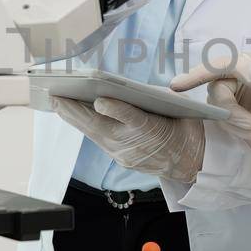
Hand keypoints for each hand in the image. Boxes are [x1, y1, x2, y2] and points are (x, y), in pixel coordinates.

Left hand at [50, 96, 205, 182]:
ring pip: (95, 135)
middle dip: (77, 112)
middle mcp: (136, 145)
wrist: (193, 163)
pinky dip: (86, 126)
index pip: (133, 119)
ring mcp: (126, 155)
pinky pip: (100, 140)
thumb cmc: (186, 128)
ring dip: (74, 118)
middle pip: (103, 127)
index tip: (100, 99)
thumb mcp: (181, 107)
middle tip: (57, 96)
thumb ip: (155, 97)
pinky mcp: (122, 160)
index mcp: (155, 129)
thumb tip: (127, 87)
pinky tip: (74, 114)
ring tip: (57, 102)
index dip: (116, 110)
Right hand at [172, 53, 250, 167]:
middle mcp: (249, 71)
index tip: (177, 86)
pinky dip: (232, 125)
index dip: (198, 72)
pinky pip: (223, 114)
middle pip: (216, 85)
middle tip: (248, 126)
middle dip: (227, 109)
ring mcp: (245, 90)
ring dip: (231, 119)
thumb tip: (238, 64)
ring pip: (218, 101)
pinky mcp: (243, 107)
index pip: (224, 63)